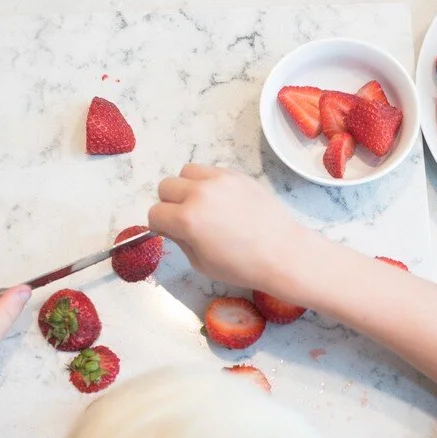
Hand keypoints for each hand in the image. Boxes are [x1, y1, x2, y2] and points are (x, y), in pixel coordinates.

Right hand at [149, 164, 307, 289]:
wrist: (281, 252)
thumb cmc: (241, 267)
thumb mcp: (200, 263)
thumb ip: (180, 240)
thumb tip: (171, 227)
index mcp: (187, 220)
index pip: (155, 213)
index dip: (160, 226)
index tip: (171, 232)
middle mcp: (199, 194)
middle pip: (166, 186)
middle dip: (170, 203)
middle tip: (185, 218)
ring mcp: (219, 180)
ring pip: (186, 171)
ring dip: (187, 187)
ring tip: (203, 204)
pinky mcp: (237, 175)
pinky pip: (210, 171)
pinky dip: (208, 183)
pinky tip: (222, 201)